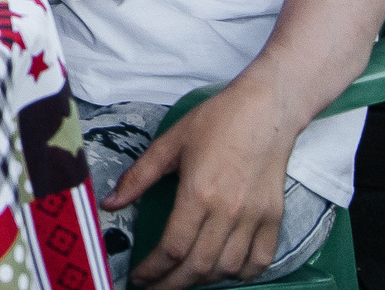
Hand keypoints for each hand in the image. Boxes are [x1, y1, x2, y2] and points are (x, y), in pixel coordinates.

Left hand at [109, 80, 302, 288]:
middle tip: (156, 288)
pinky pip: (260, 261)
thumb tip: (110, 203)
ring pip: (228, 268)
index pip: (173, 247)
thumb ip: (138, 178)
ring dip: (204, 280)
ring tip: (183, 278)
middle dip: (173, 284)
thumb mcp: (168, 145)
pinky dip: (241, 274)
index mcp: (199, 192)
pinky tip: (223, 270)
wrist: (264, 112)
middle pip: (199, 266)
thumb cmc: (215, 122)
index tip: (140, 277)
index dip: (154, 269)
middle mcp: (229, 211)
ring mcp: (255, 218)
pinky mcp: (274, 218)